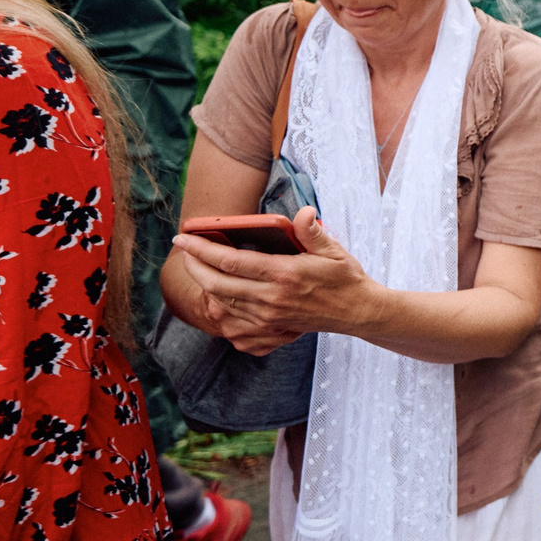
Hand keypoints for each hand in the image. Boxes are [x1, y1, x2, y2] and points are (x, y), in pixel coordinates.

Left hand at [171, 207, 371, 353]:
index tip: (184, 237)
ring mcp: (269, 317)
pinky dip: (217, 304)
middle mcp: (272, 298)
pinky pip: (232, 319)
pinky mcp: (269, 329)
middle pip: (216, 284)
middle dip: (193, 265)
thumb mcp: (333, 249)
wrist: (357, 311)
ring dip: (203, 283)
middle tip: (183, 249)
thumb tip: (303, 212)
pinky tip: (216, 290)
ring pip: (220, 302)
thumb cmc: (343, 277)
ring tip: (197, 265)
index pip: (231, 261)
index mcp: (284, 274)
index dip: (202, 249)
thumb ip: (312, 231)